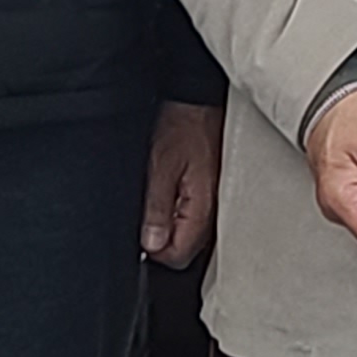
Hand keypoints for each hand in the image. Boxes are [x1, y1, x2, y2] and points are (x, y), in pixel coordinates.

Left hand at [141, 99, 221, 268]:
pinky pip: (195, 216)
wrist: (199, 101)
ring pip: (191, 234)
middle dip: (164, 239)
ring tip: (160, 196)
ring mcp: (215, 201)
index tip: (141, 232)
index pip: (179, 255)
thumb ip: (157, 208)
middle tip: (148, 212)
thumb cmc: (183, 125)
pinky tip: (170, 191)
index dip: (154, 250)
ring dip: (172, 225)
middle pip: (187, 248)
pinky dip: (179, 212)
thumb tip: (152, 244)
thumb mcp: (161, 166)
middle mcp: (215, 209)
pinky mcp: (212, 192)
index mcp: (203, 207)